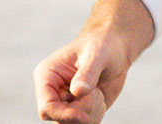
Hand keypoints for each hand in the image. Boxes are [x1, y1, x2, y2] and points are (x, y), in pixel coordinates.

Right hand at [32, 0, 153, 122]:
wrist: (115, 50)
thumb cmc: (102, 46)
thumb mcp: (97, 54)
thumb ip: (87, 73)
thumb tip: (78, 92)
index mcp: (47, 76)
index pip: (46, 108)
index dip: (63, 116)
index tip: (84, 116)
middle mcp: (52, 92)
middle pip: (59, 120)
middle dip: (82, 111)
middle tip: (96, 92)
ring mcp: (65, 103)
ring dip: (91, 112)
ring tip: (97, 90)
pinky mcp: (78, 110)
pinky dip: (97, 114)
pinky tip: (99, 96)